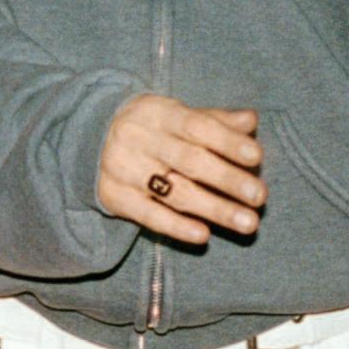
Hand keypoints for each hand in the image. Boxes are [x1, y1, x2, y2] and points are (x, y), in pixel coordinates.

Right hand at [96, 94, 266, 242]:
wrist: (89, 136)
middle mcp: (139, 139)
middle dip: (228, 180)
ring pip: (173, 192)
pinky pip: (148, 215)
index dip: (227, 141)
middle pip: (189, 161)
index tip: (256, 157)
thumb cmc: (151, 127)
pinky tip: (203, 235)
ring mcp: (124, 169)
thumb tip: (251, 120)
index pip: (197, 126)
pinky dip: (176, 227)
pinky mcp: (115, 197)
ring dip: (214, 209)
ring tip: (248, 224)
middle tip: (260, 196)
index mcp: (159, 112)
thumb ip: (215, 120)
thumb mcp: (177, 115)